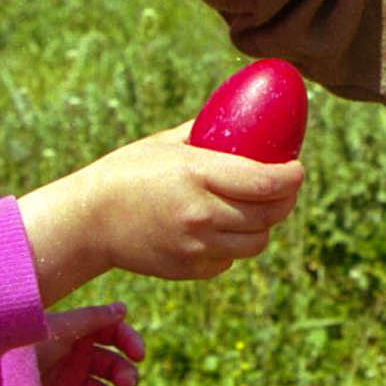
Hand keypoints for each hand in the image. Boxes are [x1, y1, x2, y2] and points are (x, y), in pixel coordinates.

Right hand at [19, 122, 304, 303]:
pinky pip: (230, 259)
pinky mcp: (191, 269)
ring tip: (253, 208)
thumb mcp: (165, 143)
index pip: (268, 182)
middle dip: (285, 200)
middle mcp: (202, 213)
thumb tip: (241, 117)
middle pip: (270, 214)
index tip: (296, 168)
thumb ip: (205, 133)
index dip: (292, 176)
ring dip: (262, 225)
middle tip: (282, 188)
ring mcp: (197, 245)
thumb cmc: (126, 172)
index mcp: (198, 174)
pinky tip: (220, 228)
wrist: (89, 221)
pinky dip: (234, 245)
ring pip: (256, 242)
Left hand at [37, 302, 143, 385]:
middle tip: (127, 383)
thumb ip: (92, 319)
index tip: (139, 354)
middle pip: (112, 365)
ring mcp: (66, 383)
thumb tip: (123, 308)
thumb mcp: (59, 329)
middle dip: (123, 373)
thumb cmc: (25, 343)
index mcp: (77, 332)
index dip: (130, 341)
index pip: (113, 333)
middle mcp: (74, 357)